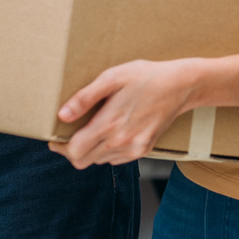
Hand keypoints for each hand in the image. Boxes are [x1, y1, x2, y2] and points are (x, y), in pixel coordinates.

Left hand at [50, 58, 206, 168]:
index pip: (74, 151)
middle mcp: (121, 142)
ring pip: (99, 161)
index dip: (60, 146)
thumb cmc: (146, 76)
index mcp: (110, 124)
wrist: (182, 85)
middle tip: (71, 136)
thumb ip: (85, 97)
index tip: (56, 138)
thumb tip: (62, 115)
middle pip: (83, 161)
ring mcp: (134, 148)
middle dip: (72, 150)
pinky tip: (113, 132)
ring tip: (94, 130)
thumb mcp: (113, 77)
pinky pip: (116, 159)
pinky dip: (108, 150)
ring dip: (91, 150)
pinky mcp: (144, 150)